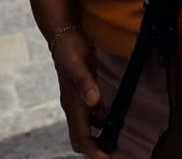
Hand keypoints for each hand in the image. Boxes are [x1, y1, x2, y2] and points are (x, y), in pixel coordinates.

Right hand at [52, 29, 110, 157]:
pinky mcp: (84, 91)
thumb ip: (84, 82)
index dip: (92, 151)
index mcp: (71, 103)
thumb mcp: (77, 63)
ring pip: (88, 126)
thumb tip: (93, 101)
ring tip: (117, 139)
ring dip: (100, 135)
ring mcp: (78, 99)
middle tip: (114, 152)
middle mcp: (74, 106)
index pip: (80, 137)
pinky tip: (113, 116)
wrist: (64, 34)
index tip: (106, 158)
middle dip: (96, 149)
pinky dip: (102, 119)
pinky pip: (93, 113)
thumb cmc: (69, 49)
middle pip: (82, 137)